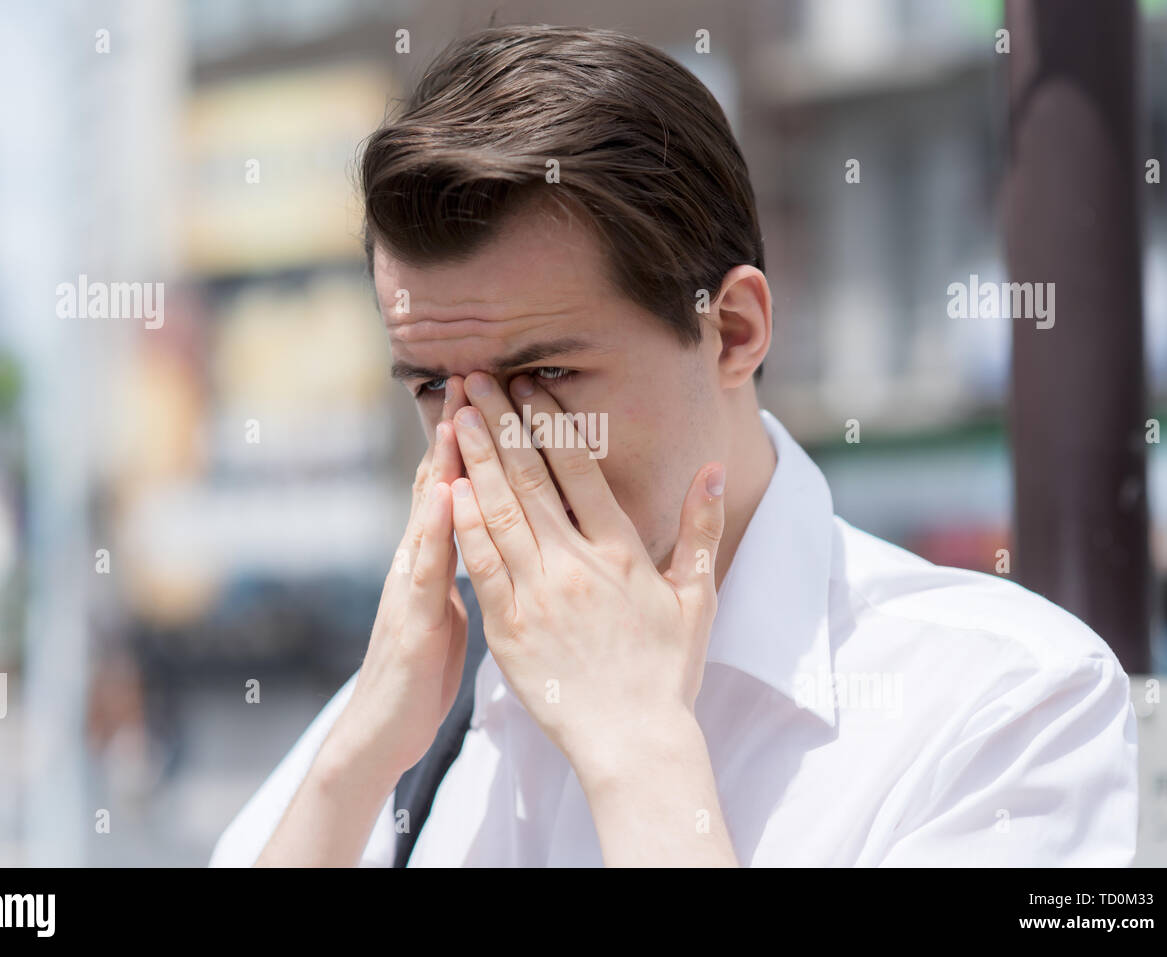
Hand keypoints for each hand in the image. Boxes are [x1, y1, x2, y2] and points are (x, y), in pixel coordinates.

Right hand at [337, 377, 470, 776]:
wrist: (383, 728)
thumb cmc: (424, 668)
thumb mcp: (450, 605)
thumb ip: (464, 563)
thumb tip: (488, 531)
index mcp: (437, 556)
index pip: (457, 484)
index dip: (474, 438)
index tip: (496, 390)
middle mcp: (419, 559)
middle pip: (440, 482)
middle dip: (458, 428)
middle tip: (475, 373)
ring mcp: (412, 585)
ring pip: (429, 513)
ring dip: (442, 462)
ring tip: (459, 413)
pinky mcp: (413, 619)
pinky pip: (426, 570)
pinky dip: (436, 531)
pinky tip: (448, 498)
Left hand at [448, 371, 726, 780]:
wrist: (633, 740)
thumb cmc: (667, 670)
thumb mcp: (699, 597)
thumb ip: (702, 528)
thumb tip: (715, 468)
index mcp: (622, 552)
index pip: (580, 469)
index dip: (550, 421)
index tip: (527, 384)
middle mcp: (578, 564)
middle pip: (532, 477)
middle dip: (500, 423)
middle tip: (476, 378)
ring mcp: (540, 594)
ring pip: (502, 511)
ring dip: (476, 458)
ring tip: (454, 415)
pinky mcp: (510, 627)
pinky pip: (483, 565)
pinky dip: (466, 523)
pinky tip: (450, 487)